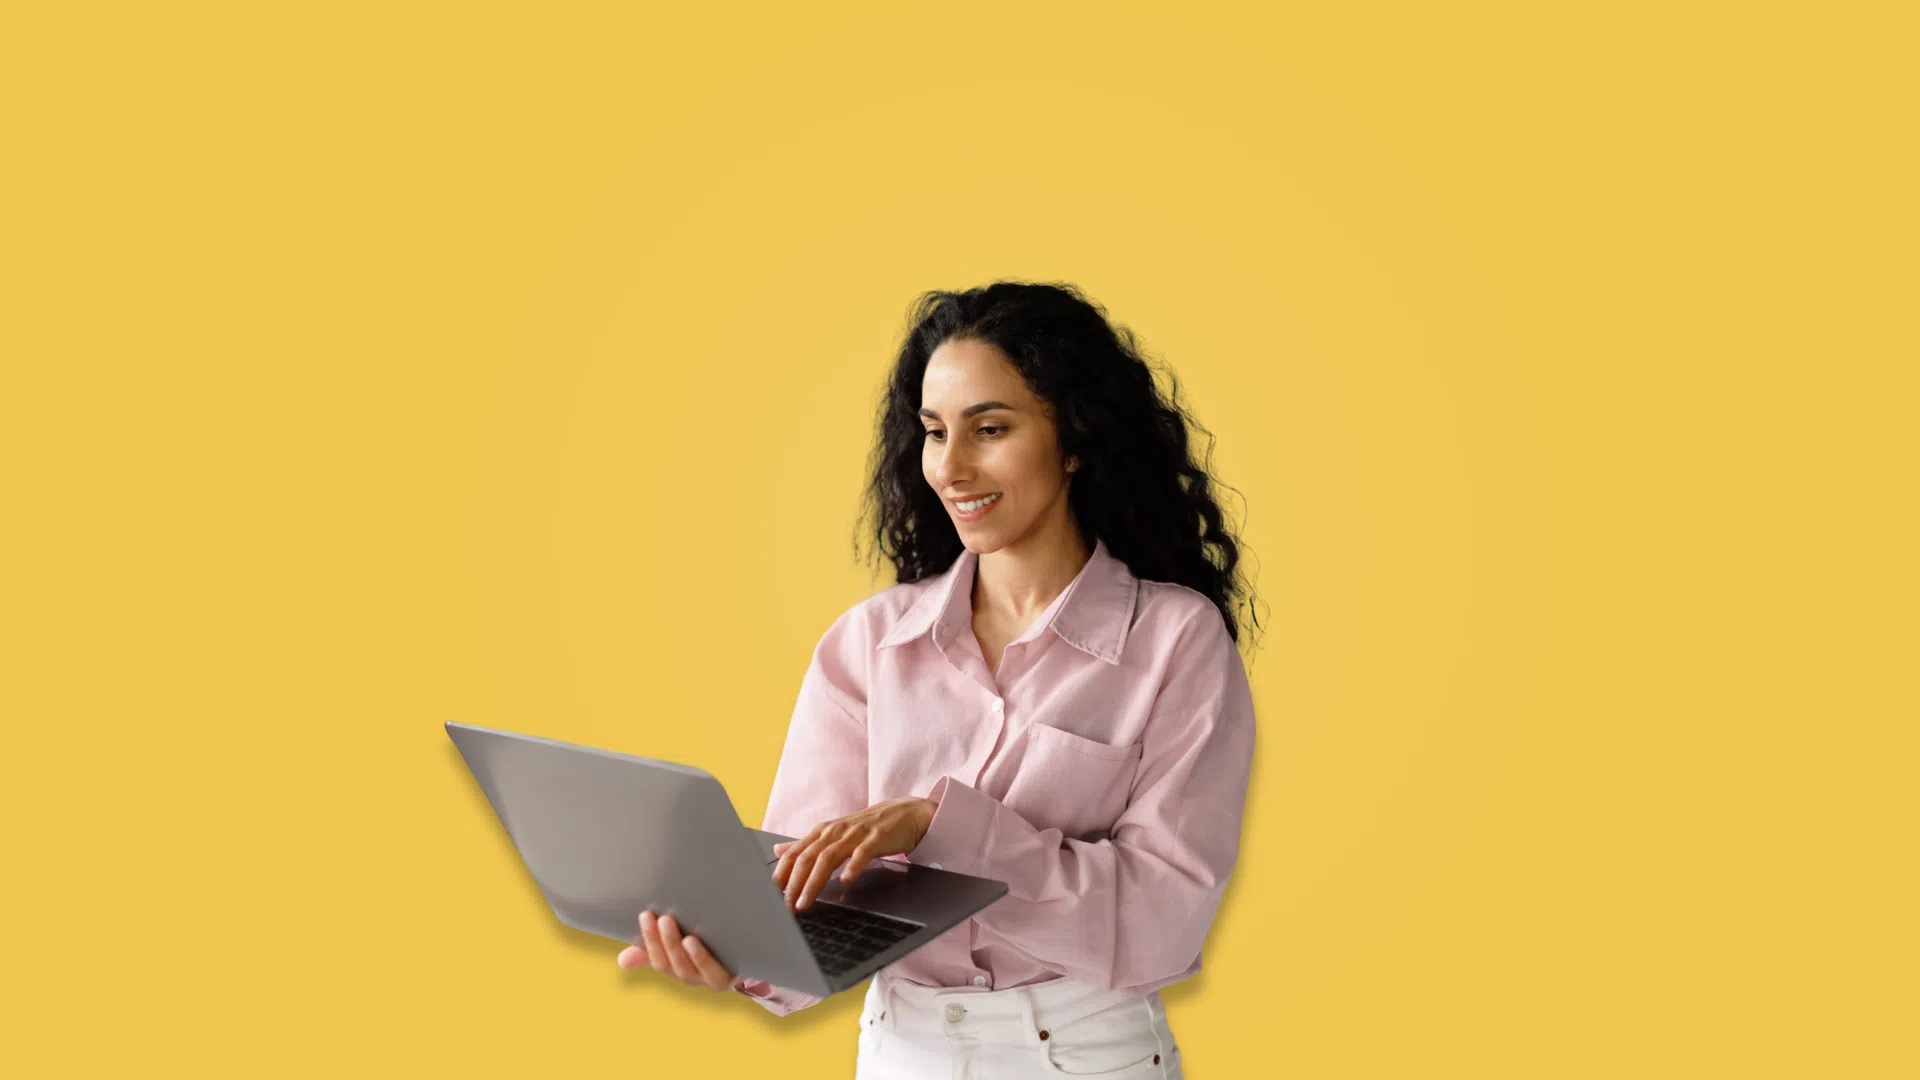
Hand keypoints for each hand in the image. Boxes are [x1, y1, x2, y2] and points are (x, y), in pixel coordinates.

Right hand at [617, 909, 743, 992]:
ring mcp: (714, 979)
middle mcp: (695, 977)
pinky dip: (701, 958)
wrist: (757, 945)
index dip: (649, 940)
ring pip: (689, 969)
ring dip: (676, 948)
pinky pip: (715, 973)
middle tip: (659, 916)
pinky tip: (692, 941)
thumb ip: (655, 949)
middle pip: (672, 965)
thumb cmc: (713, 939)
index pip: (658, 959)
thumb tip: (622, 961)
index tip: (645, 914)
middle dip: (662, 941)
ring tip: (671, 924)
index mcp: (680, 967)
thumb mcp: (684, 940)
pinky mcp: (734, 976)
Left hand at [772, 796, 936, 911]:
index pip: (795, 853)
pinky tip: (846, 880)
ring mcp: (856, 834)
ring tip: (804, 902)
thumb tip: (778, 850)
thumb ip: (806, 844)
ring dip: (814, 882)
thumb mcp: (833, 834)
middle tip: (784, 906)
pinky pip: (862, 853)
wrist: (905, 813)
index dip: (780, 874)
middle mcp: (835, 831)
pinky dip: (853, 866)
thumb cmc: (866, 828)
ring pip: (829, 857)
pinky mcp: (876, 838)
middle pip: (808, 857)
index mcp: (822, 831)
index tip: (770, 895)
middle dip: (793, 884)